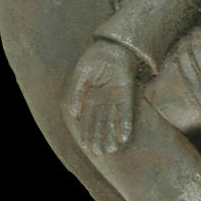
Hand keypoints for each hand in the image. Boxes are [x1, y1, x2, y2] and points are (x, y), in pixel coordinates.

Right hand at [66, 40, 137, 156]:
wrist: (111, 45)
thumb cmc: (94, 58)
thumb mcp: (80, 76)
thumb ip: (76, 94)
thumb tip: (73, 114)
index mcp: (92, 97)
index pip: (88, 120)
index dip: (86, 133)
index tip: (85, 147)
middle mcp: (104, 101)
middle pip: (101, 124)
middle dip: (100, 138)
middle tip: (99, 154)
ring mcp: (116, 98)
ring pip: (114, 121)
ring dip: (113, 135)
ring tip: (112, 150)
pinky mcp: (128, 93)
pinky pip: (126, 111)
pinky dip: (125, 123)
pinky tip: (125, 136)